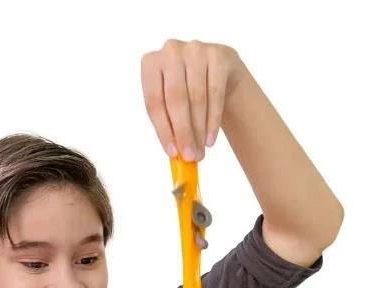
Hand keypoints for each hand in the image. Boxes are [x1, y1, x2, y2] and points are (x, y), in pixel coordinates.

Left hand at [141, 39, 245, 160]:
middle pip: (176, 99)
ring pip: (197, 98)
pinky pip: (215, 93)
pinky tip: (211, 139)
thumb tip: (175, 154)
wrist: (217, 72)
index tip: (172, 153)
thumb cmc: (186, 92)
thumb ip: (168, 123)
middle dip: (183, 132)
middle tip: (189, 156)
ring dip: (199, 130)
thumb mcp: (170, 103)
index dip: (163, 130)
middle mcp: (171, 51)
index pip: (154, 102)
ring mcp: (195, 49)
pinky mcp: (218, 54)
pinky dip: (213, 120)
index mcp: (150, 63)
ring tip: (200, 152)